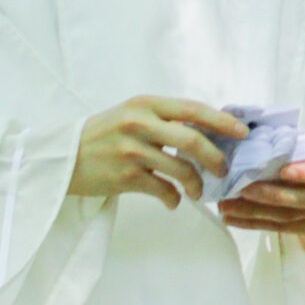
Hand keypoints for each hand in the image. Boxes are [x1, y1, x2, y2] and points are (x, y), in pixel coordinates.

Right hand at [70, 97, 244, 207]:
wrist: (62, 158)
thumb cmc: (103, 134)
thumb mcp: (132, 114)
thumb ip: (164, 118)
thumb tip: (208, 130)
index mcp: (146, 104)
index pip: (193, 109)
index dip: (222, 121)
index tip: (243, 132)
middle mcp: (139, 124)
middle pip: (193, 141)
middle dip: (216, 158)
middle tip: (224, 169)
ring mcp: (132, 151)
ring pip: (181, 169)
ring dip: (196, 184)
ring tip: (197, 190)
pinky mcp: (125, 176)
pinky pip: (163, 190)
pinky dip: (173, 199)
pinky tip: (173, 201)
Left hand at [219, 144, 304, 236]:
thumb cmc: (302, 155)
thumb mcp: (299, 143)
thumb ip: (283, 143)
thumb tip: (248, 135)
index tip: (282, 171)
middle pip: (304, 198)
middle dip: (269, 195)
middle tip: (240, 189)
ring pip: (288, 216)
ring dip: (253, 212)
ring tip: (226, 206)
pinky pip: (281, 228)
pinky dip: (253, 224)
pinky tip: (232, 218)